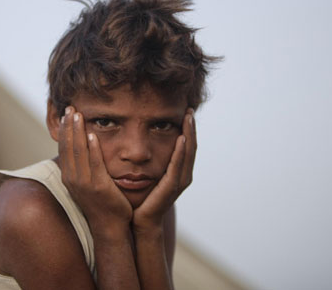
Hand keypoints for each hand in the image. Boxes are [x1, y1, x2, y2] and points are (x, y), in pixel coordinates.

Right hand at [58, 106, 132, 235]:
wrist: (110, 227)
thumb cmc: (102, 204)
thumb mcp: (87, 184)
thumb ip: (84, 168)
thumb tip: (84, 150)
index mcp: (69, 177)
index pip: (63, 148)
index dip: (64, 130)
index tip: (66, 114)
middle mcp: (73, 179)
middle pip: (68, 147)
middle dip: (68, 126)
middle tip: (70, 107)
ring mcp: (84, 183)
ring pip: (78, 152)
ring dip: (77, 132)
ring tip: (78, 115)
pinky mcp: (99, 186)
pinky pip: (94, 164)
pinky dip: (92, 148)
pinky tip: (92, 135)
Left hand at [133, 108, 196, 231]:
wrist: (139, 221)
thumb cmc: (140, 198)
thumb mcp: (147, 174)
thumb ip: (149, 160)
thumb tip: (140, 142)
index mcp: (177, 171)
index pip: (185, 146)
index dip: (187, 129)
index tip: (185, 111)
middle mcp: (182, 175)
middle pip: (191, 147)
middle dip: (191, 128)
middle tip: (189, 109)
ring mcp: (179, 182)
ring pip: (188, 154)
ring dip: (189, 135)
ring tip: (188, 118)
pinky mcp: (172, 187)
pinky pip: (177, 166)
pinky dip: (180, 152)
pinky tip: (181, 139)